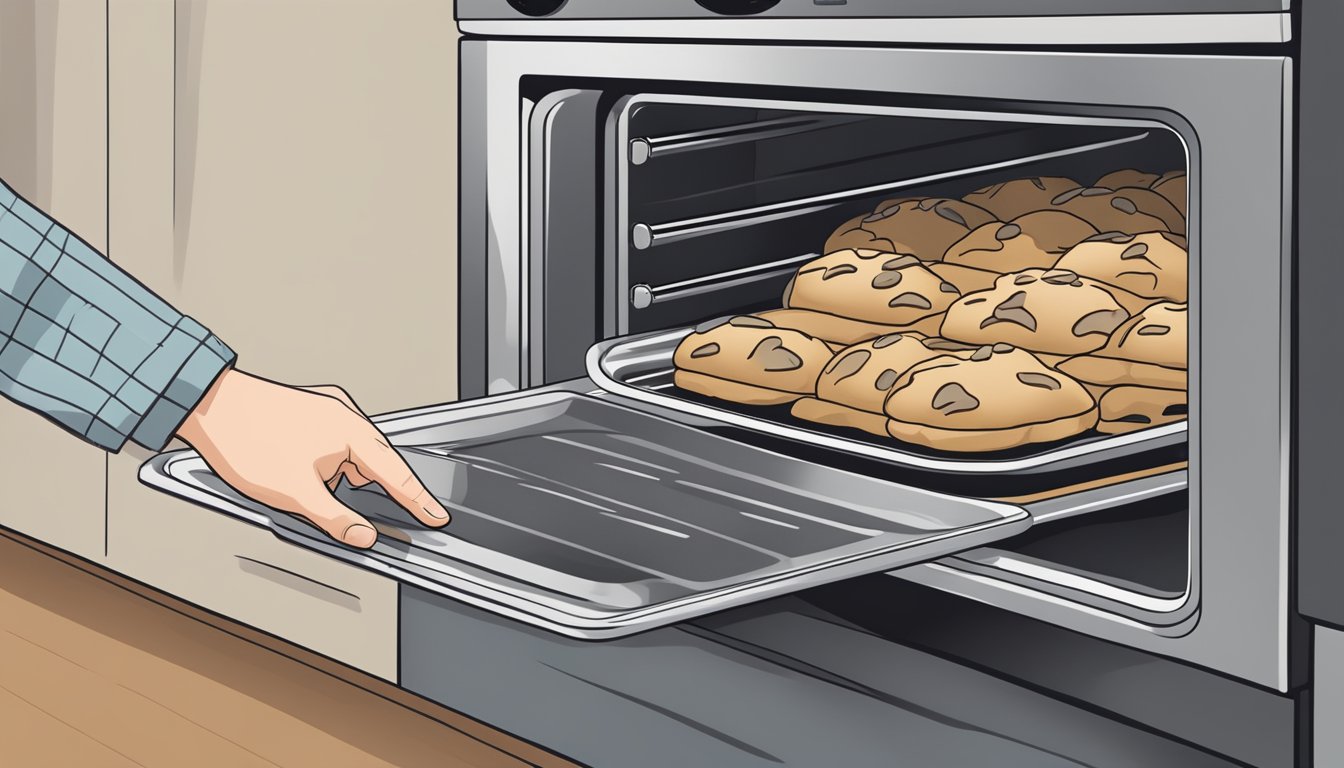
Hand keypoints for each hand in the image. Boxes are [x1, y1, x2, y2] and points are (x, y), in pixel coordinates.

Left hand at [174, 368, 450, 547]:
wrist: (208, 406)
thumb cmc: (246, 440)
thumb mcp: (294, 493)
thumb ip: (335, 519)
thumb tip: (362, 535)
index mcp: (350, 432)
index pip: (395, 473)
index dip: (418, 499)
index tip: (437, 515)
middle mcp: (343, 415)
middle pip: (378, 461)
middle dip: (381, 490)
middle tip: (390, 514)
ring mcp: (325, 411)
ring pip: (353, 452)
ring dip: (347, 477)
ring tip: (317, 496)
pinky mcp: (308, 412)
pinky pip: (335, 442)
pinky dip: (332, 464)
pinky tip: (310, 479)